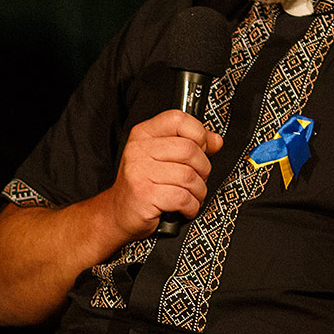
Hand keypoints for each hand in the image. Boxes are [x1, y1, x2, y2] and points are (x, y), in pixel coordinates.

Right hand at [106, 111, 223, 237]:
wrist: (118, 213)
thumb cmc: (143, 185)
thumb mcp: (163, 158)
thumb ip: (190, 144)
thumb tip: (215, 140)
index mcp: (143, 134)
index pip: (178, 119)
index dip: (198, 134)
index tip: (201, 149)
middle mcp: (138, 150)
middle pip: (190, 150)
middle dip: (203, 169)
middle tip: (196, 180)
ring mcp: (140, 172)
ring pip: (189, 176)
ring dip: (198, 192)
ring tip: (190, 196)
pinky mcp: (145, 195)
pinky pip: (183, 198)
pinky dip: (191, 207)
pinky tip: (184, 208)